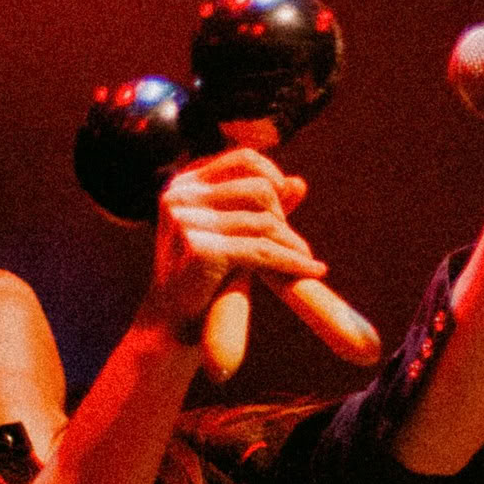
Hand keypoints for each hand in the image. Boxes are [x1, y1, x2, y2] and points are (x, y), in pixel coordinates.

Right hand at [136, 149, 327, 345]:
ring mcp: (188, 222)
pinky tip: (311, 270)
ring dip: (293, 244)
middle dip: (282, 218)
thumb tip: (298, 182)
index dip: (272, 174)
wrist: (172, 324)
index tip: (286, 196)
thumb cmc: (200, 278)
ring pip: (264, 223)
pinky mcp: (202, 250)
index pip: (241, 159)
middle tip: (293, 244)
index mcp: (183, 185)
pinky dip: (292, 262)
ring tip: (306, 262)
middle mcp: (181, 198)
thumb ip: (259, 208)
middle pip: (258, 189)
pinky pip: (263, 251)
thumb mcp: (229, 234)